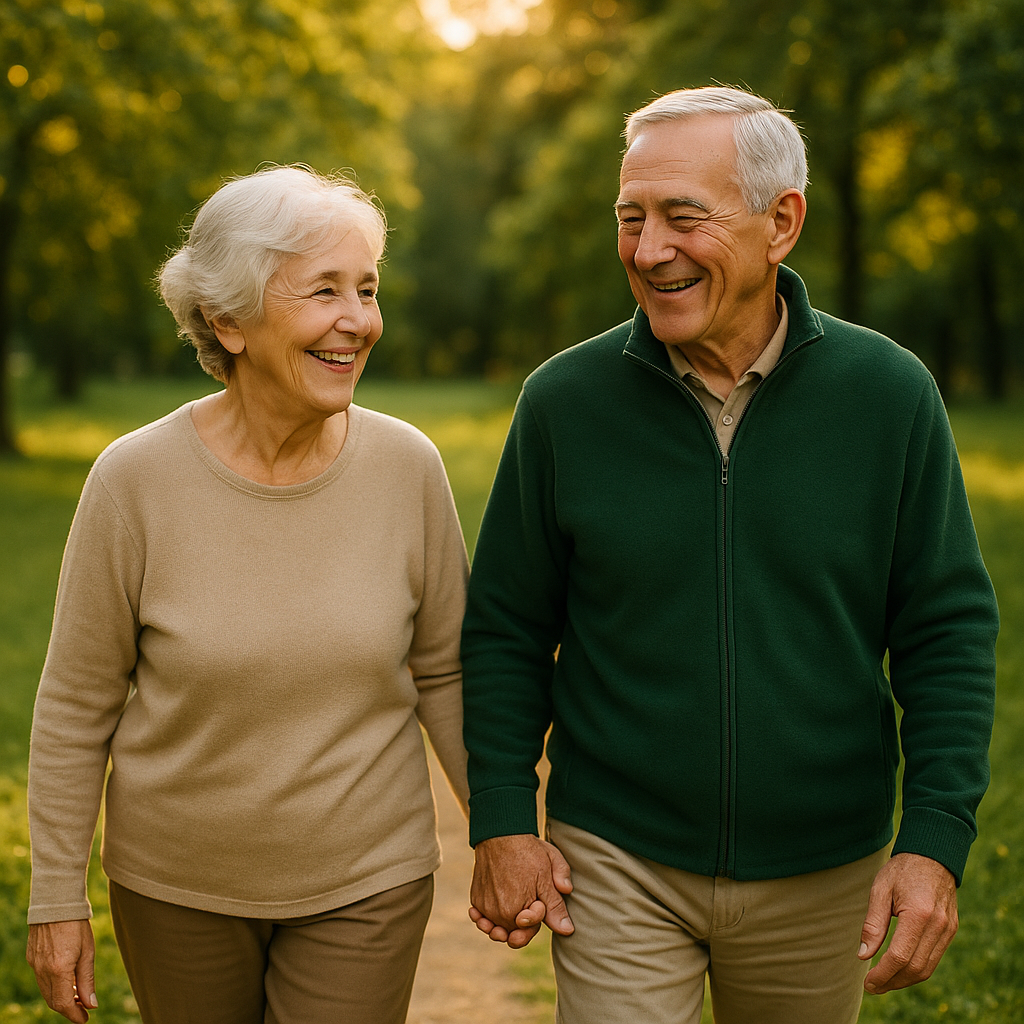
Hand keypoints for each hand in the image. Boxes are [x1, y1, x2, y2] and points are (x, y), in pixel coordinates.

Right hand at [27, 920, 97, 1022]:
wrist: (56, 903)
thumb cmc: (76, 924)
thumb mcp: (87, 951)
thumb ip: (87, 980)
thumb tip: (91, 1003)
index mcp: (58, 969)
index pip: (62, 1004)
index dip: (74, 1015)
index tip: (85, 1019)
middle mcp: (42, 970)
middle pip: (52, 1000)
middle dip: (68, 1008)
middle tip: (84, 1008)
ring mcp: (35, 964)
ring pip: (46, 991)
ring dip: (60, 997)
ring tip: (77, 994)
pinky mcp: (32, 957)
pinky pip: (41, 979)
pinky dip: (53, 985)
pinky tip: (66, 980)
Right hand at [469, 833, 573, 947]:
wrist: (500, 834)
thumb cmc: (528, 851)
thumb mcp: (549, 874)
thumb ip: (556, 906)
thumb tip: (567, 930)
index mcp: (518, 911)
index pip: (531, 929)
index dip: (539, 915)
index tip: (539, 899)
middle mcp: (499, 914)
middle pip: (513, 933)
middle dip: (522, 927)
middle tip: (526, 911)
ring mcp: (485, 907)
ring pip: (497, 927)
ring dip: (504, 925)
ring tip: (511, 911)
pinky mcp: (476, 899)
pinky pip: (482, 918)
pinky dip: (486, 918)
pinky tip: (493, 913)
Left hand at [859, 852, 957, 993]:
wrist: (932, 855)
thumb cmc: (902, 870)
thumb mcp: (880, 889)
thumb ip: (873, 924)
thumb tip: (863, 956)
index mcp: (919, 914)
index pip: (900, 956)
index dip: (882, 974)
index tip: (867, 983)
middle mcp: (938, 926)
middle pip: (915, 968)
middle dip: (892, 982)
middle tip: (872, 987)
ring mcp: (948, 930)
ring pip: (927, 968)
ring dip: (904, 980)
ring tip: (883, 982)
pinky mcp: (951, 931)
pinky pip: (934, 959)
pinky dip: (916, 969)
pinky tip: (899, 969)